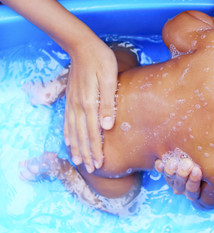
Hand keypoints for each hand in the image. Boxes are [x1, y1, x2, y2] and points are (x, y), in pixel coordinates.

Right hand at [64, 39, 117, 172]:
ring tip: (78, 161)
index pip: (94, 133)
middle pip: (82, 136)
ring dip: (77, 147)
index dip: (97, 150)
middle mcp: (79, 106)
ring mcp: (72, 103)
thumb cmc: (101, 61)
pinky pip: (67, 120)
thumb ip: (108, 103)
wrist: (82, 46)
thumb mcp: (109, 79)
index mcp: (90, 104)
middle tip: (92, 169)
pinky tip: (68, 140)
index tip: (100, 164)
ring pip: (73, 131)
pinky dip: (67, 133)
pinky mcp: (70, 98)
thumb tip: (107, 127)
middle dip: (88, 153)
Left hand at [155, 157, 213, 200]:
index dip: (194, 183)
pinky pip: (161, 170)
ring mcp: (177, 177)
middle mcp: (186, 185)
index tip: (198, 170)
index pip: (193, 193)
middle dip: (183, 175)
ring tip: (175, 161)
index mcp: (199, 190)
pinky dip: (160, 167)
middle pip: (180, 186)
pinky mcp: (170, 167)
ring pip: (170, 178)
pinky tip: (161, 161)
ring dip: (171, 171)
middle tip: (188, 163)